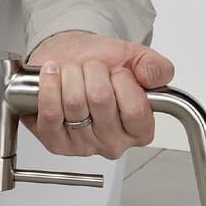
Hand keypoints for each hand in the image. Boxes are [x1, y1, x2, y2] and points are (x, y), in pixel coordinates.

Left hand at [22, 30, 174, 158]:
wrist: (69, 59)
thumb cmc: (101, 65)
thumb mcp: (135, 59)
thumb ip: (156, 67)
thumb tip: (152, 77)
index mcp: (140, 129)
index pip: (136, 109)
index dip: (123, 81)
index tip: (117, 71)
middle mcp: (113, 143)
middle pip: (100, 100)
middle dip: (92, 71)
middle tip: (90, 68)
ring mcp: (82, 146)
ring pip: (74, 103)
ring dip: (70, 75)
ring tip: (71, 71)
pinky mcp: (55, 142)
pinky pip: (51, 114)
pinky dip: (49, 87)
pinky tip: (52, 74)